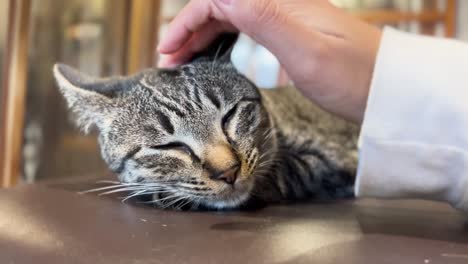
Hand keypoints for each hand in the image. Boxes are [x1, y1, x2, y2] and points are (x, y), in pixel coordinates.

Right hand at [158, 0, 381, 122]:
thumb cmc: (354, 77)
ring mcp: (287, 21)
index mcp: (281, 3)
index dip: (188, 20)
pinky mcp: (292, 38)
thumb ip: (263, 19)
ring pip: (233, 19)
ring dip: (204, 36)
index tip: (169, 49)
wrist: (388, 91)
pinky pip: (249, 34)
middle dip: (190, 29)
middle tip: (169, 59)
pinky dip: (226, 44)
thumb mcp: (306, 52)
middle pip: (223, 6)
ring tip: (183, 61)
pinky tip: (217, 59)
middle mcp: (281, 5)